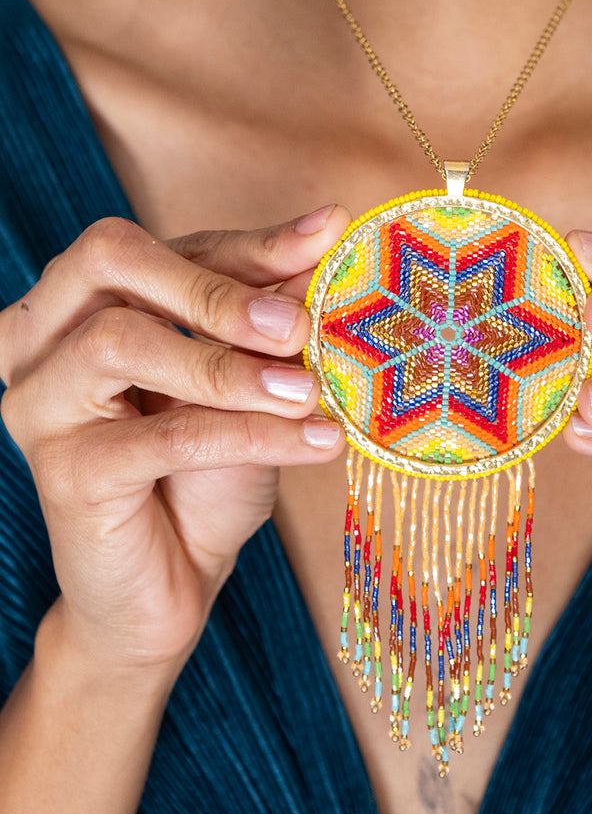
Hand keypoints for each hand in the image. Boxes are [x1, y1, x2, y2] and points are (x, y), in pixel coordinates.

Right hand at [0, 209, 347, 674]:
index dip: (251, 243)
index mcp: (88, 304)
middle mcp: (45, 339)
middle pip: (111, 261)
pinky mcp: (64, 471)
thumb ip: (271, 315)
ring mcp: (41, 403)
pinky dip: (249, 435)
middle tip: (297, 325)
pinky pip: (163, 435)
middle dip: (216, 289)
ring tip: (309, 393)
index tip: (329, 233)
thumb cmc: (209, 476)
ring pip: (122, 342)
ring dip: (232, 369)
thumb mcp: (251, 384)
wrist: (173, 579)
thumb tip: (327, 234)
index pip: (169, 246)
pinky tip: (315, 442)